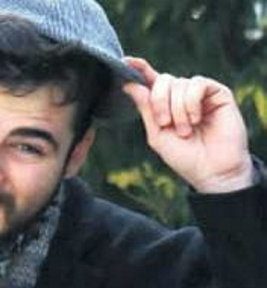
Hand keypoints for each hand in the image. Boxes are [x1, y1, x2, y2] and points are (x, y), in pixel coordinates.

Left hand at [122, 57, 253, 192]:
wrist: (211, 170)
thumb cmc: (184, 156)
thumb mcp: (157, 133)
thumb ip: (146, 108)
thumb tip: (129, 84)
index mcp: (164, 104)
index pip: (150, 81)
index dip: (138, 69)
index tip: (125, 62)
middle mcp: (181, 95)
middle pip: (162, 80)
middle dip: (158, 102)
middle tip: (164, 124)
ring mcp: (200, 93)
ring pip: (178, 83)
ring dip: (177, 109)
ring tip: (185, 130)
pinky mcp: (218, 93)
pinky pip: (197, 84)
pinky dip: (191, 102)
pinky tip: (196, 119)